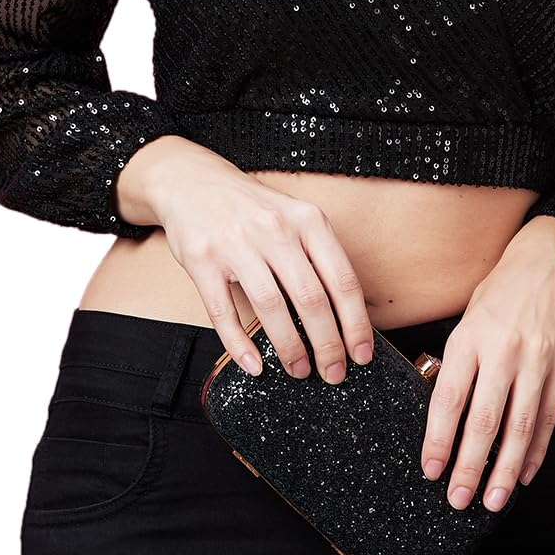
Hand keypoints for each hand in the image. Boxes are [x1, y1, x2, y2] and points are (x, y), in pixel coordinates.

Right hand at [140, 141, 376, 384]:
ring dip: (289, 347)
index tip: (361, 354)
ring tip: (299, 369)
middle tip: (333, 372)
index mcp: (306, 219)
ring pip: (270, 307)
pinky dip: (240, 345)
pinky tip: (254, 365)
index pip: (342, 279)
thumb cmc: (252, 208)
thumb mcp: (294, 217)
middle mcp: (274, 229)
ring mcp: (236, 243)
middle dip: (327, 344)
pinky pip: (223, 311)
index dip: (355, 323)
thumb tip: (345, 316)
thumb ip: (318, 256)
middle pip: (310, 298)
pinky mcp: (202, 259)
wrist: (193, 181)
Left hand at [419, 218, 554, 512]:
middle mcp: (503, 351)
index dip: (438, 439)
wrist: (551, 258)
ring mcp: (536, 361)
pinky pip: (546, 416)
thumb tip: (445, 410)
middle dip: (469, 466)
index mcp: (470, 336)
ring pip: (519, 427)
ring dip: (504, 469)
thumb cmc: (501, 288)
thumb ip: (460, 360)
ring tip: (493, 501)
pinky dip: (535, 449)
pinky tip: (523, 472)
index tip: (430, 470)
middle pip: (483, 421)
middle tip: (457, 499)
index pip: (449, 398)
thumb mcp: (469, 315)